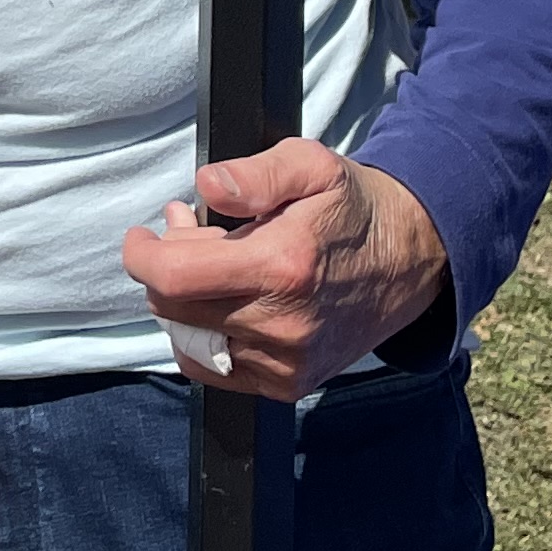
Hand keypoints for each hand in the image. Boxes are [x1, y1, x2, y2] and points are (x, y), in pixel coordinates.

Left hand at [118, 139, 448, 401]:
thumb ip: (256, 174)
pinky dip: (204, 335)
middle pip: (173, 308)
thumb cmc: (352, 208)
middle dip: (167, 269)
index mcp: (283, 266)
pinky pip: (214, 368)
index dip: (142, 255)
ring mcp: (286, 362)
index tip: (143, 236)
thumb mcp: (311, 165)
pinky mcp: (289, 384)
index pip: (173, 278)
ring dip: (185, 303)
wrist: (409, 262)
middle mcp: (283, 324)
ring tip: (212, 265)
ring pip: (189, 339)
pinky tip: (225, 303)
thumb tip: (206, 186)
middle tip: (191, 235)